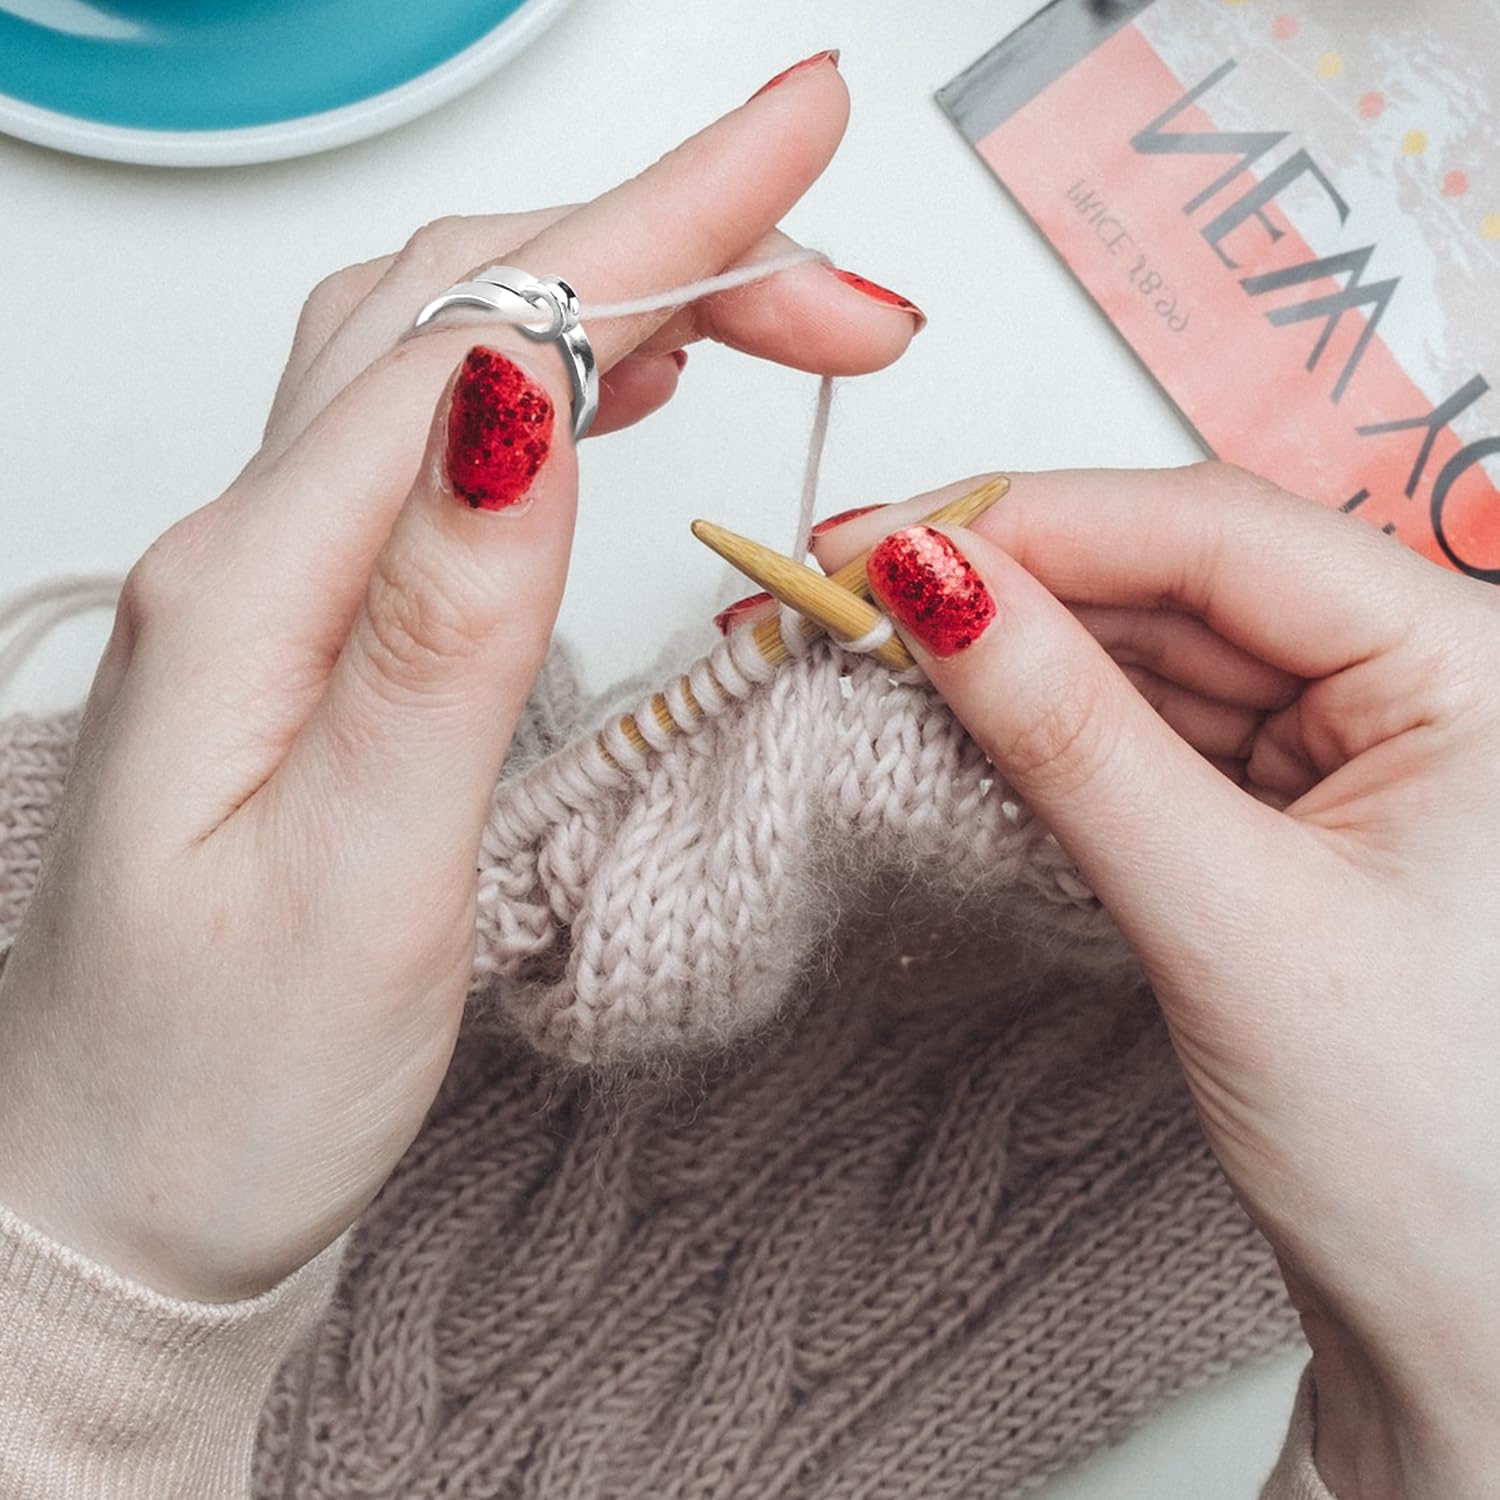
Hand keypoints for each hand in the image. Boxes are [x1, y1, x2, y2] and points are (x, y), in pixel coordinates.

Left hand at [0, 55, 924, 1303]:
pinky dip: (547, 379)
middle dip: (669, 241)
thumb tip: (521, 395)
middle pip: (465, 307)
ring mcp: (272, 588)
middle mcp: (244, 557)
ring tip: (761, 291)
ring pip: (449, 356)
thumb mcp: (357, 876)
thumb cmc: (220, 1083)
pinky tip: (613, 387)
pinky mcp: (312, 634)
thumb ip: (443, 624)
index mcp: (254, 591)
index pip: (483, 333)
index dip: (661, 224)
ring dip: (611, 290)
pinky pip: (432, 447)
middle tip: (843, 270)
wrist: (120, 1194)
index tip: (801, 138)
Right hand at [815, 466, 1499, 1499]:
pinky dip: (1043, 721)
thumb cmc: (1425, 1141)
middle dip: (1000, 582)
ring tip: (871, 650)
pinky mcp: (1277, 800)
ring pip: (1145, 648)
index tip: (877, 544)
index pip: (1217, 536)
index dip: (1032, 522)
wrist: (1462, 1305)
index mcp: (1466, 667)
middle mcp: (1411, 679)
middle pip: (1171, 577)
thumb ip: (1071, 739)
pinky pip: (1141, 725)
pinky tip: (956, 710)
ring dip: (1008, 650)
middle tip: (840, 591)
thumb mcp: (1226, 917)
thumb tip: (932, 588)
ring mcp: (1341, 739)